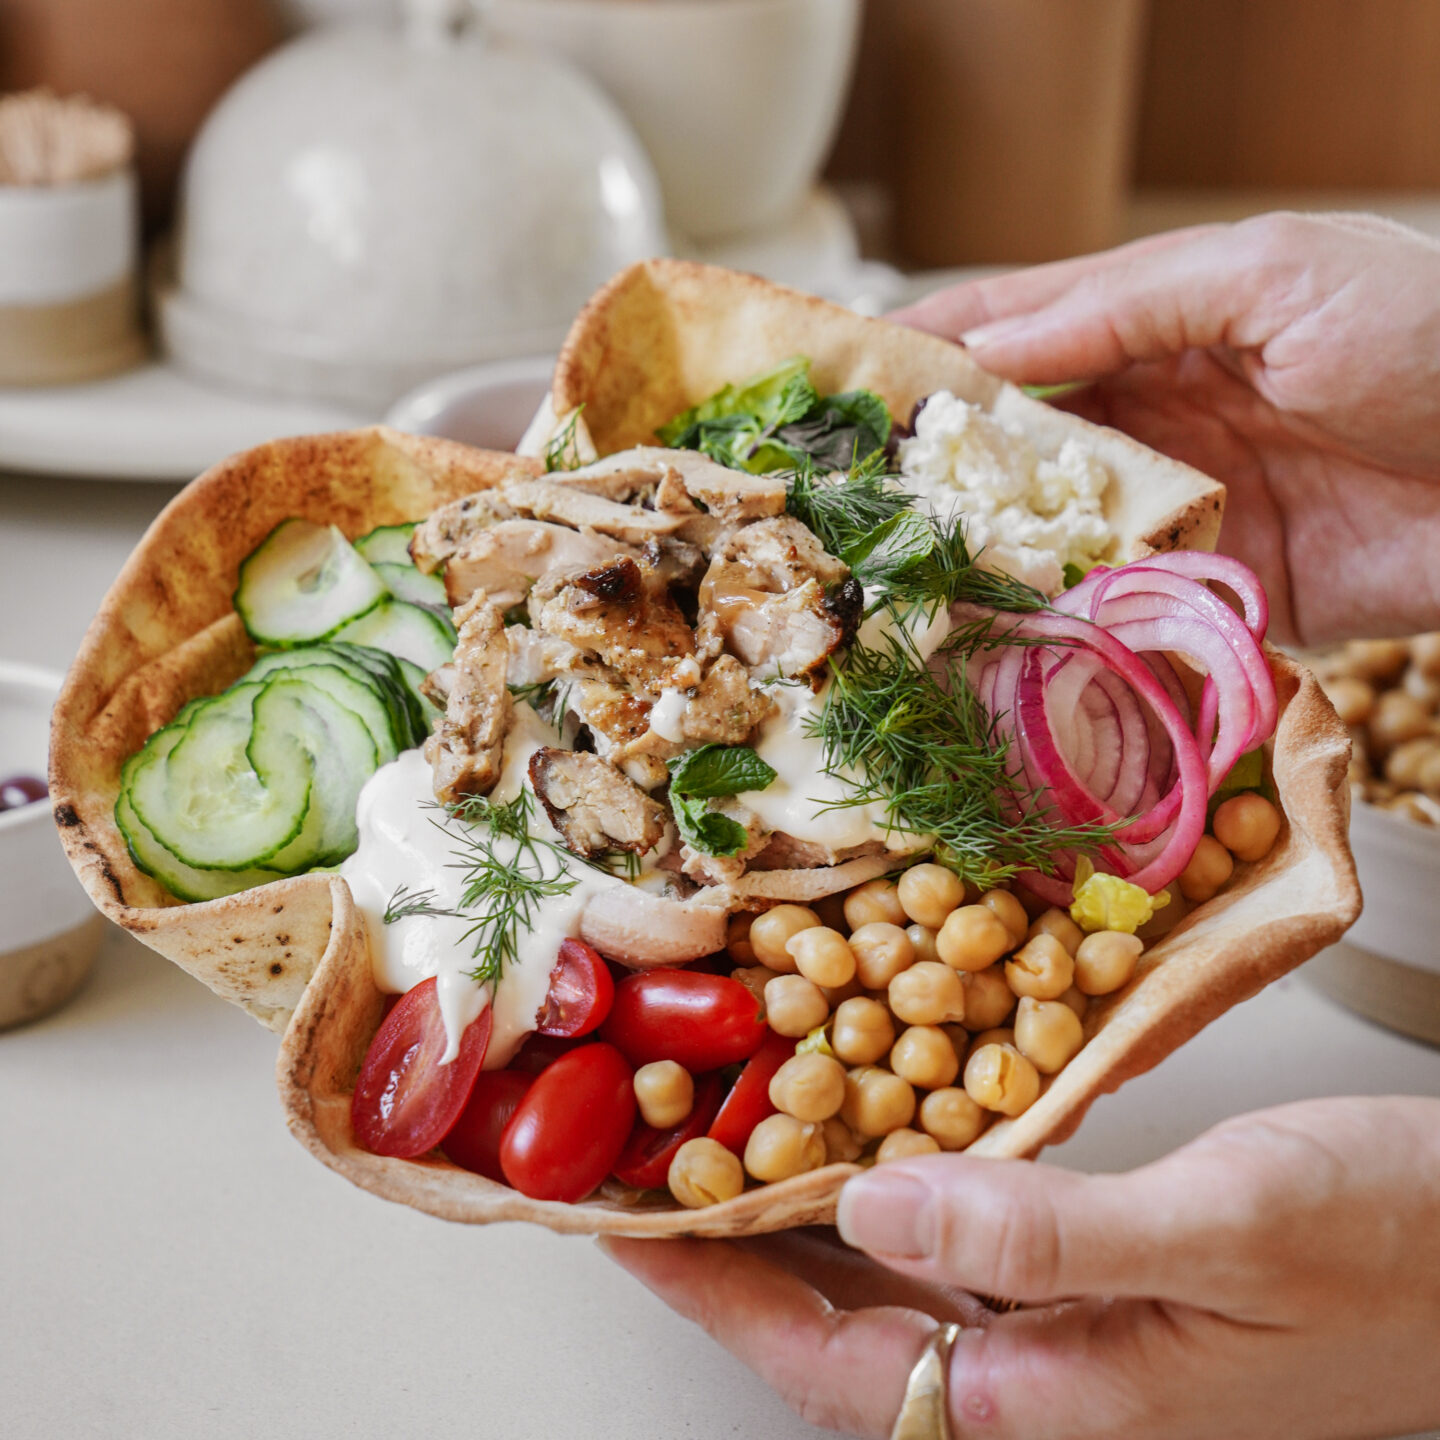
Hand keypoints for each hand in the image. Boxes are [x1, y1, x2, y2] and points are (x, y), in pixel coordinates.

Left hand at [602, 1096, 1439, 1438]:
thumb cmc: (1401, 1253)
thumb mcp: (1225, 1229)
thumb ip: (1044, 1235)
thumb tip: (869, 1213)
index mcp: (1059, 1395)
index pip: (833, 1363)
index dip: (716, 1294)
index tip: (624, 1227)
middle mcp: (1048, 1370)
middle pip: (840, 1328)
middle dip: (729, 1255)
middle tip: (643, 1173)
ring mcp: (1074, 1324)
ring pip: (891, 1282)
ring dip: (797, 1216)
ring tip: (716, 1144)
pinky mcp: (1102, 1267)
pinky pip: (960, 1233)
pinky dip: (890, 1182)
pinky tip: (859, 1130)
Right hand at [890, 213, 1439, 645]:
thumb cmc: (1428, 333)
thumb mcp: (1271, 276)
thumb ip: (1125, 302)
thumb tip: (983, 347)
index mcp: (1156, 324)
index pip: (1012, 332)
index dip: (923, 354)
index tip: (837, 384)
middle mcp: (1149, 421)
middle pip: (1012, 447)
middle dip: (931, 470)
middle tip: (841, 498)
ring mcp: (1173, 514)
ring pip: (1045, 536)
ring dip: (975, 556)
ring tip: (887, 576)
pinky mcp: (1207, 596)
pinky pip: (1110, 611)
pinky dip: (1050, 626)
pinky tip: (986, 637)